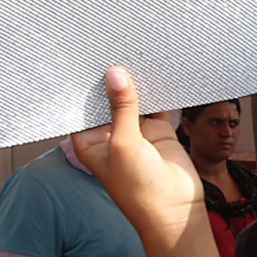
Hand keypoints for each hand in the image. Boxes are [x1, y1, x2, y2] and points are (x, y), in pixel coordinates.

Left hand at [69, 67, 202, 246]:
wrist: (175, 209)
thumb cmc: (139, 188)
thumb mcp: (124, 143)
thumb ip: (121, 107)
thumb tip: (116, 74)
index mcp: (89, 141)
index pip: (81, 107)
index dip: (83, 85)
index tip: (83, 58)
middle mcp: (110, 135)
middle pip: (107, 100)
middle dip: (110, 80)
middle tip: (108, 47)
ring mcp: (134, 132)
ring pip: (132, 99)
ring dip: (134, 83)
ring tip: (131, 51)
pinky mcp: (157, 130)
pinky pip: (156, 104)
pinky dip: (156, 90)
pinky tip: (155, 71)